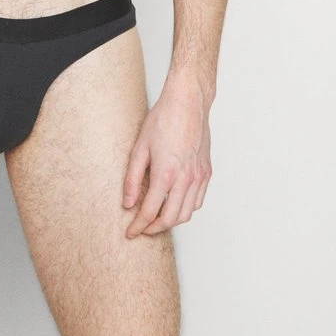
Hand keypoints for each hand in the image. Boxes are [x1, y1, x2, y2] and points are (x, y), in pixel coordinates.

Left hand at [122, 73, 212, 237]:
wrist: (188, 102)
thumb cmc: (163, 119)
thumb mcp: (140, 147)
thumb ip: (133, 179)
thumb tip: (128, 203)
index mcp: (166, 173)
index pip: (150, 211)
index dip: (138, 226)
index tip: (130, 232)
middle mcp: (186, 178)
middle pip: (171, 219)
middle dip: (154, 228)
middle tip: (142, 228)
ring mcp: (199, 176)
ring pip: (187, 213)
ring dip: (171, 221)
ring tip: (157, 218)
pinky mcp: (207, 172)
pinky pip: (198, 201)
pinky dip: (186, 208)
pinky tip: (175, 203)